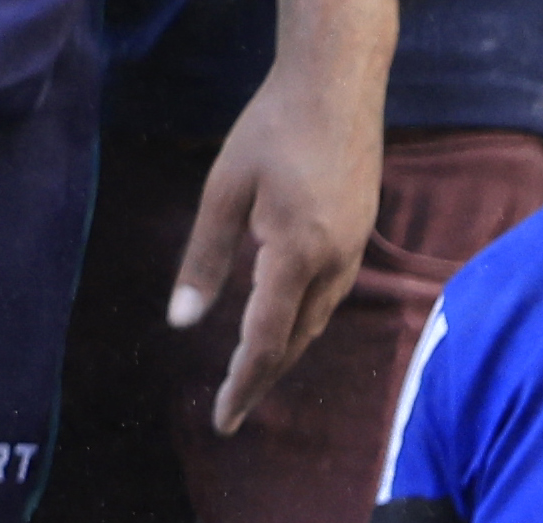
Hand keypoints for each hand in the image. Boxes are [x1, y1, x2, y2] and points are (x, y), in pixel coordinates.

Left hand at [172, 62, 386, 442]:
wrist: (338, 81)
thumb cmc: (273, 127)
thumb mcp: (224, 189)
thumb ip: (204, 259)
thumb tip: (182, 323)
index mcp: (297, 253)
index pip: (265, 341)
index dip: (241, 385)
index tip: (223, 422)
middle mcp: (334, 261)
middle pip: (295, 342)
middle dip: (261, 379)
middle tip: (231, 412)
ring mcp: (353, 249)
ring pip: (316, 322)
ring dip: (284, 353)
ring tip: (252, 377)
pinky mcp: (360, 234)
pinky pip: (330, 297)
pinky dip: (303, 322)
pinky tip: (284, 325)